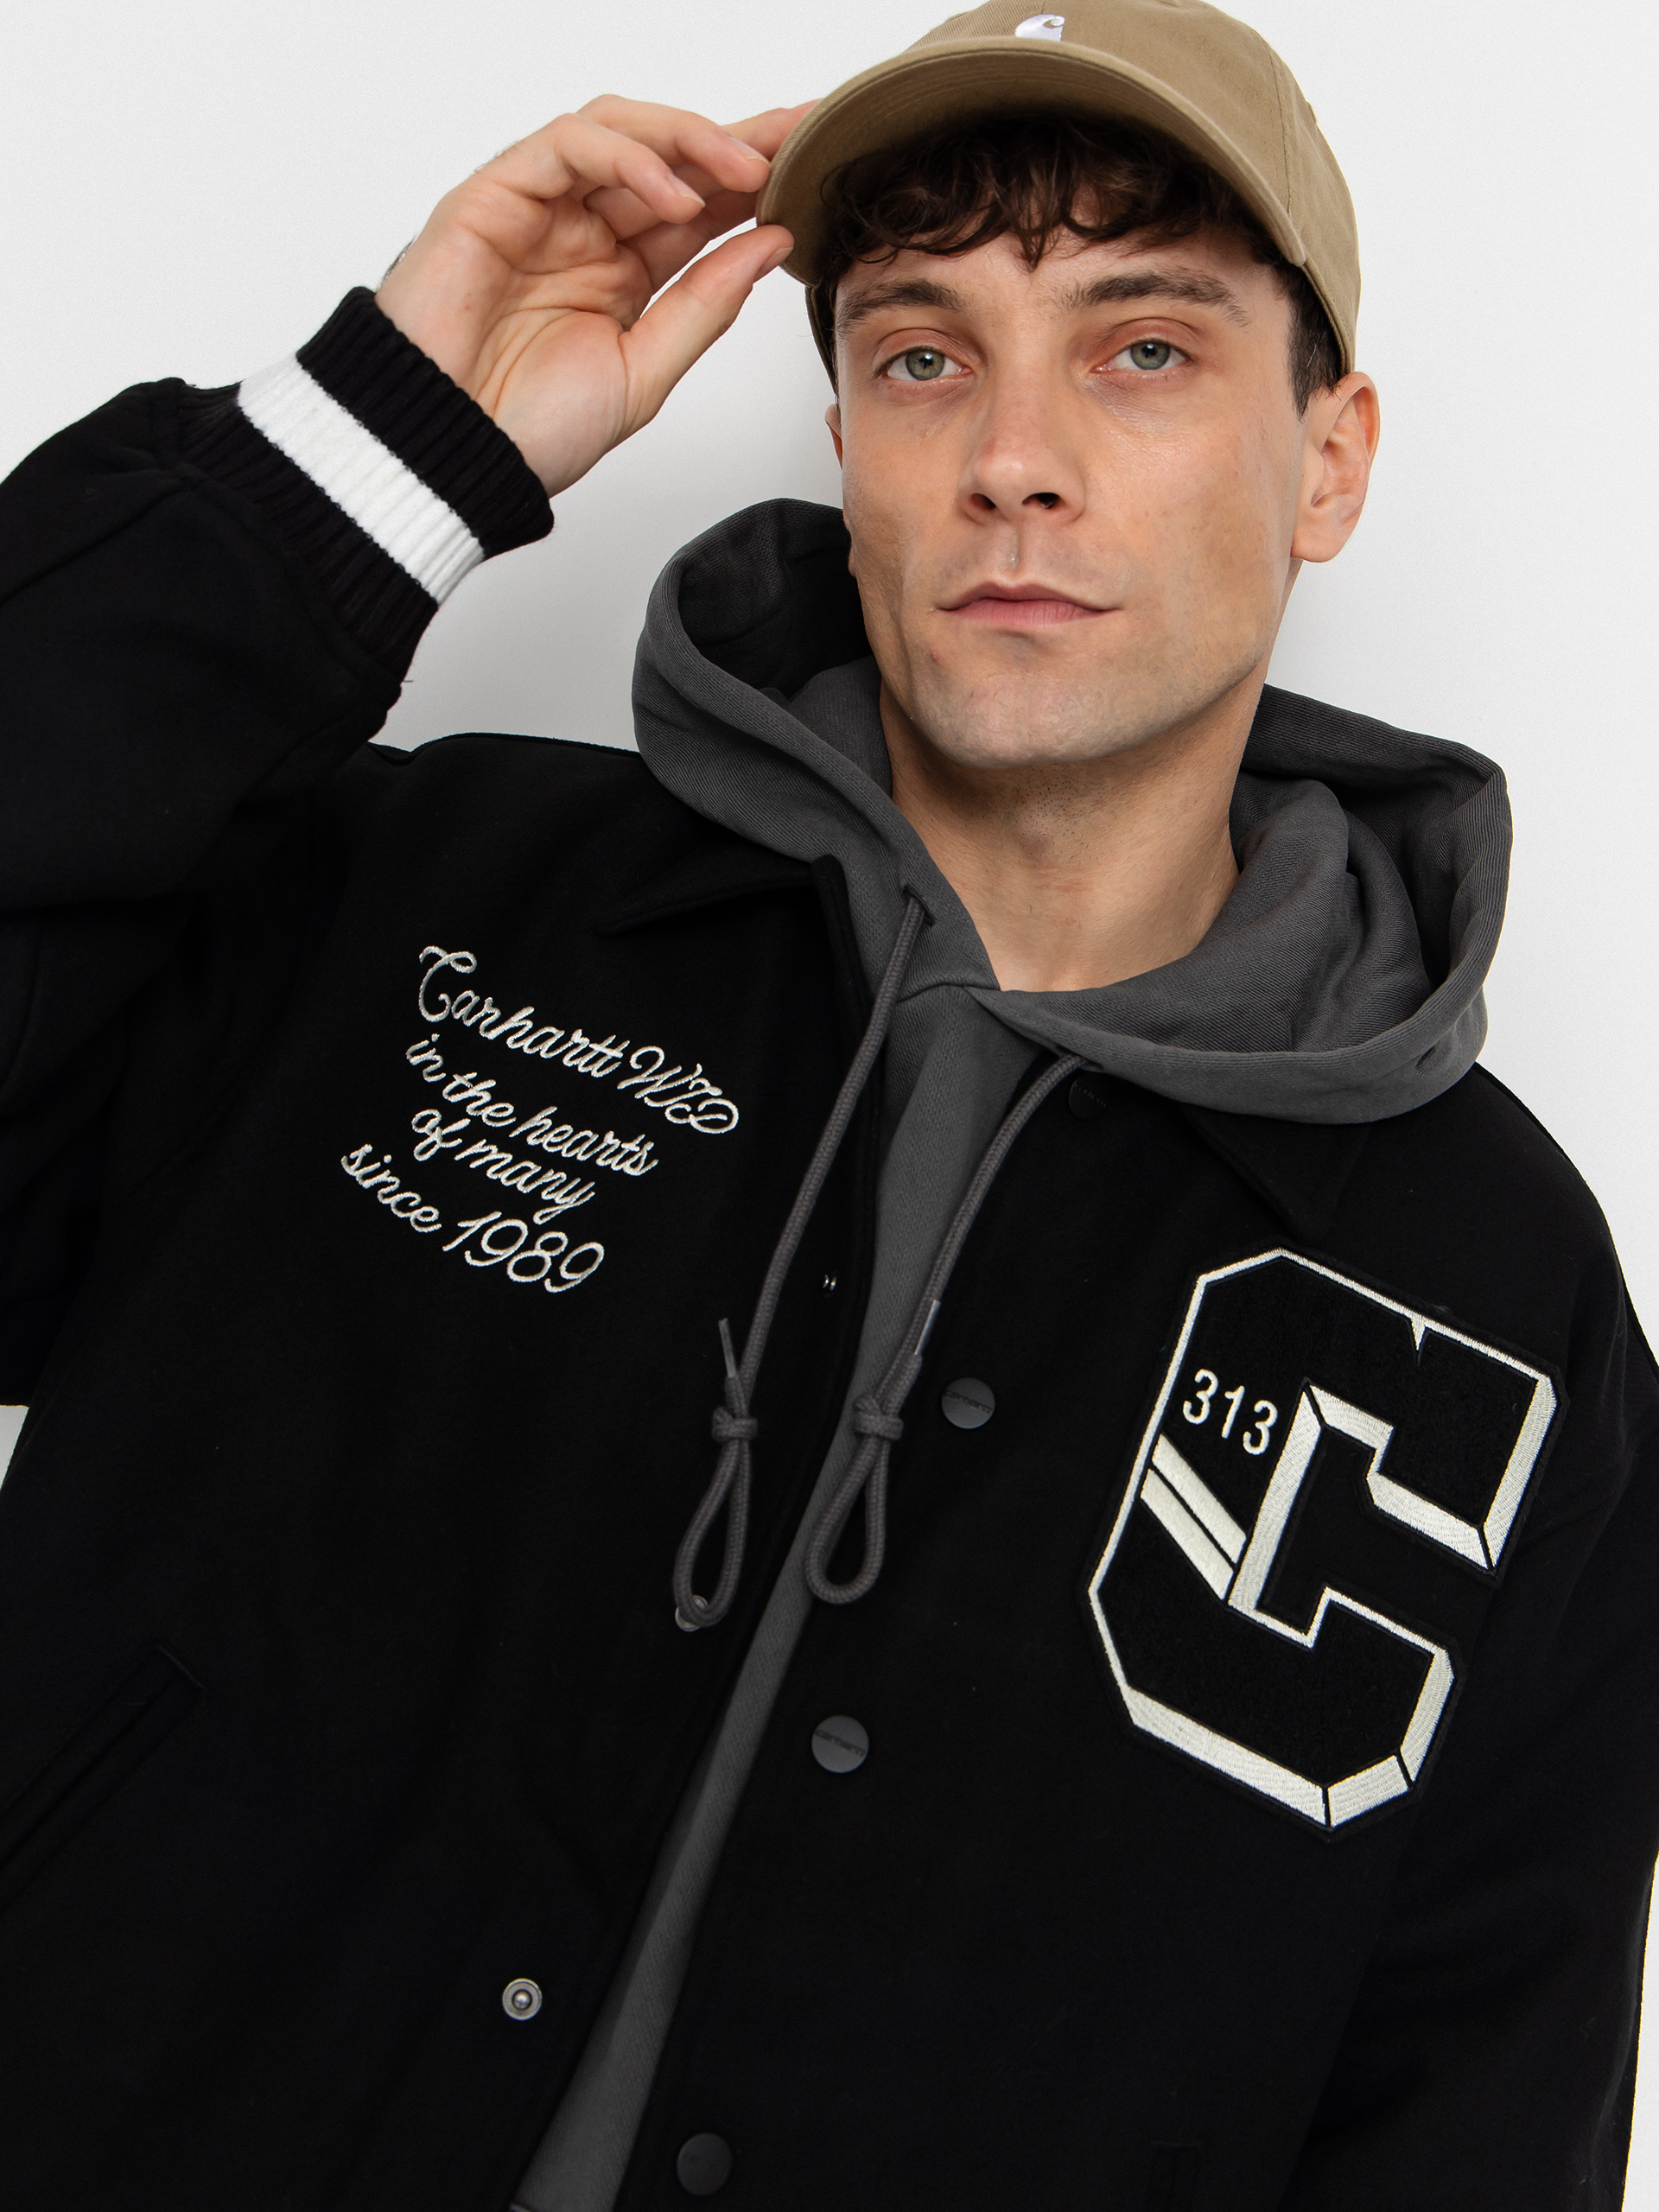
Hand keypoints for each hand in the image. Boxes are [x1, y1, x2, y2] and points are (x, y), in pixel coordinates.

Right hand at [376, 97, 811, 496]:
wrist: (449, 457)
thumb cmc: (528, 431)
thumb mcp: (645, 373)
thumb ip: (704, 307)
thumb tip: (769, 244)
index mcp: (620, 273)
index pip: (698, 207)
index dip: (755, 181)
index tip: (814, 166)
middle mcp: (582, 230)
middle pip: (668, 157)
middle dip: (738, 141)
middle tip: (800, 137)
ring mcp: (539, 207)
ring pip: (621, 131)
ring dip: (690, 140)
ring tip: (746, 168)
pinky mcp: (493, 194)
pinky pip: (567, 145)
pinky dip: (627, 157)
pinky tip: (676, 195)